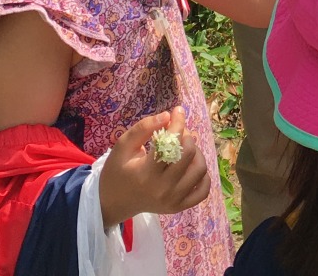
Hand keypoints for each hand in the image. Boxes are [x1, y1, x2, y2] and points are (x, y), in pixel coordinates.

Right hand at [99, 107, 210, 229]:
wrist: (113, 202)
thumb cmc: (117, 170)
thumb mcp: (123, 145)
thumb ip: (144, 128)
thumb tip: (168, 115)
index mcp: (147, 174)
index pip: (172, 143)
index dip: (178, 123)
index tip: (177, 111)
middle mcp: (163, 190)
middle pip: (189, 154)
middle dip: (186, 136)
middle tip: (178, 132)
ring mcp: (173, 201)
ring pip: (200, 170)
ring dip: (196, 153)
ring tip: (184, 148)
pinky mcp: (179, 207)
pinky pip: (203, 191)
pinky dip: (203, 176)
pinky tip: (191, 167)